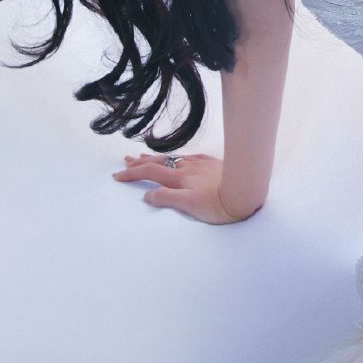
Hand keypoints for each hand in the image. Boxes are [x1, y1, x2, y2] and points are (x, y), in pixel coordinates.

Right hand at [111, 151, 258, 223]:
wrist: (245, 190)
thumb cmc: (218, 204)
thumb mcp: (189, 206)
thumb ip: (167, 198)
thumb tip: (147, 195)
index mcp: (179, 178)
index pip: (150, 173)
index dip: (132, 173)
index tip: (117, 175)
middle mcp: (187, 167)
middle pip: (159, 162)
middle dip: (141, 162)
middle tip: (127, 160)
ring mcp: (200, 163)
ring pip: (173, 157)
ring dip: (157, 158)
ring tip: (146, 156)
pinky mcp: (212, 162)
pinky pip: (189, 156)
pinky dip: (177, 156)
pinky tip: (180, 157)